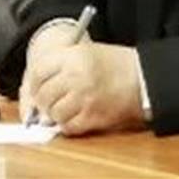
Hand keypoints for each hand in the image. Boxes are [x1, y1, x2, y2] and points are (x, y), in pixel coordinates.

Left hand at [20, 36, 143, 135]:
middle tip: (47, 100)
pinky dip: (67, 125)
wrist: (143, 78)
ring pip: (54, 113)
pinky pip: (69, 126)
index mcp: (72, 57)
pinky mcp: (94, 117)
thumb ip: (60, 63)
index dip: (34, 81)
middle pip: (43, 94)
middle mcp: (75, 77)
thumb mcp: (84, 51)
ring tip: (62, 108)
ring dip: (55, 113)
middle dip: (42, 100)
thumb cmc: (115, 64)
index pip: (38, 72)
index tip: (36, 85)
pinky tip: (72, 117)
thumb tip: (35, 82)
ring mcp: (84, 99)